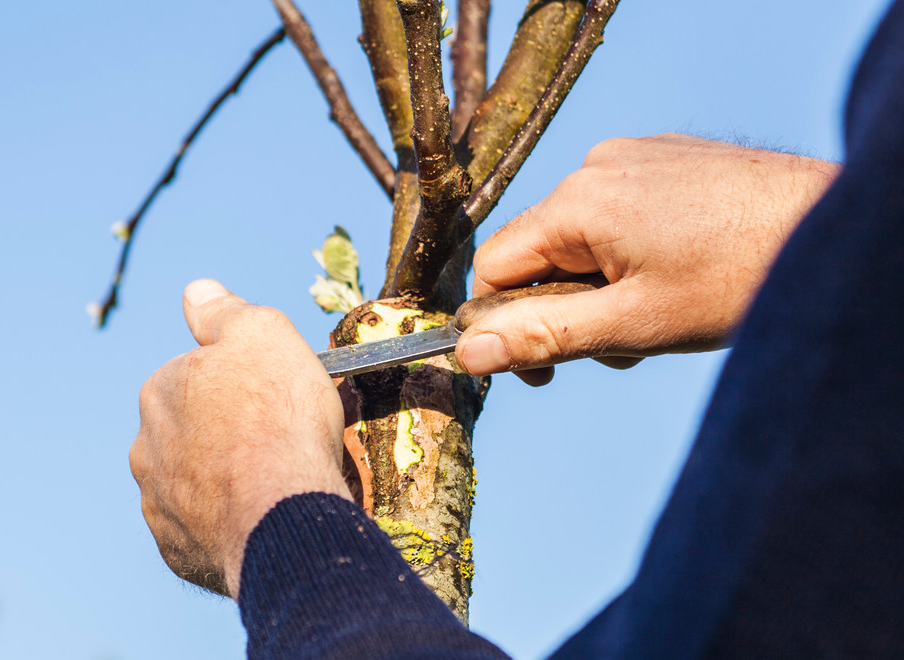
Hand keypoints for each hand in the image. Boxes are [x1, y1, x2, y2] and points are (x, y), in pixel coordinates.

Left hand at [130, 279, 351, 597]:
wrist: (282, 512)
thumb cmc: (277, 418)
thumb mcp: (262, 335)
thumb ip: (224, 312)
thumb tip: (196, 291)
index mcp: (161, 391)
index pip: (197, 376)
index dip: (242, 384)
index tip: (275, 396)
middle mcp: (146, 447)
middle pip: (192, 430)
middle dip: (226, 433)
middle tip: (277, 440)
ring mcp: (159, 503)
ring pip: (194, 481)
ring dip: (224, 479)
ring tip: (272, 483)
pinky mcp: (178, 551)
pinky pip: (203, 528)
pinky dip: (227, 521)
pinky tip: (259, 516)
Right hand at [456, 134, 839, 385]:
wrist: (834, 228)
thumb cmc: (741, 276)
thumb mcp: (634, 324)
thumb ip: (543, 337)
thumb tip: (468, 353)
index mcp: (578, 202)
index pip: (495, 268)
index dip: (506, 325)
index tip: (542, 370)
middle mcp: (598, 167)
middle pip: (541, 255)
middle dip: (567, 311)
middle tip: (621, 347)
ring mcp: (636, 158)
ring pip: (581, 241)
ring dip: (602, 290)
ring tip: (660, 316)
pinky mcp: (667, 161)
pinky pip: (619, 217)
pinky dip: (631, 259)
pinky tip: (678, 278)